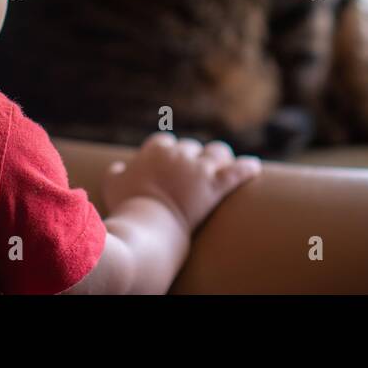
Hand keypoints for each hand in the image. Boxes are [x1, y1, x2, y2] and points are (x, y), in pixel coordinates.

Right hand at [102, 132, 261, 231]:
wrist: (148, 225)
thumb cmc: (128, 207)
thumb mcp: (113, 186)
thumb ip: (116, 172)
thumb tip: (120, 167)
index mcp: (155, 151)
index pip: (164, 142)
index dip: (168, 152)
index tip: (168, 162)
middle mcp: (179, 154)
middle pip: (191, 147)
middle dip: (193, 157)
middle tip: (195, 170)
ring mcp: (199, 169)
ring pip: (217, 152)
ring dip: (220, 157)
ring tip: (223, 164)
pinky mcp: (215, 187)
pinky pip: (237, 172)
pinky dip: (247, 169)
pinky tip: (253, 167)